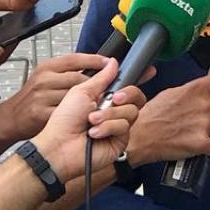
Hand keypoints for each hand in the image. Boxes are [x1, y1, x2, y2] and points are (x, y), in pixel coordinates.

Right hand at [0, 52, 110, 140]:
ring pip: (75, 96)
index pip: (75, 59)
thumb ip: (67, 72)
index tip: (109, 63)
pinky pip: (67, 112)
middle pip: (79, 78)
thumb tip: (95, 66)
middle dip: (94, 85)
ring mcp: (43, 96)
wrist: (11, 118)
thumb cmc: (32, 98)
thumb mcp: (46, 77)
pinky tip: (82, 115)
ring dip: (88, 100)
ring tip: (95, 103)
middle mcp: (44, 79)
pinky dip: (77, 114)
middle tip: (106, 89)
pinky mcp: (42, 113)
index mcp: (47, 67)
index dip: (94, 60)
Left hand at [31, 61, 144, 181]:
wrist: (60, 146)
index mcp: (103, 97)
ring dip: (109, 114)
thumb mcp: (81, 92)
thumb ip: (101, 78)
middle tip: (112, 98)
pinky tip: (95, 133)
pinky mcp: (120, 141)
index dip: (139, 78)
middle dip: (125, 94)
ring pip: (131, 111)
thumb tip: (113, 63)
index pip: (126, 85)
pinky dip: (108, 127)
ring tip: (92, 121)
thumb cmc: (64, 121)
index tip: (149, 71)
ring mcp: (117, 126)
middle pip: (136, 97)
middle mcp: (113, 111)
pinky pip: (124, 127)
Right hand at [126, 69, 209, 165]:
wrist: (138, 137)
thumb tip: (203, 91)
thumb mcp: (170, 93)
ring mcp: (203, 125)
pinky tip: (206, 146)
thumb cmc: (150, 116)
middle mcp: (202, 106)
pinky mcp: (201, 144)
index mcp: (195, 89)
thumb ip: (191, 91)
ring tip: (203, 130)